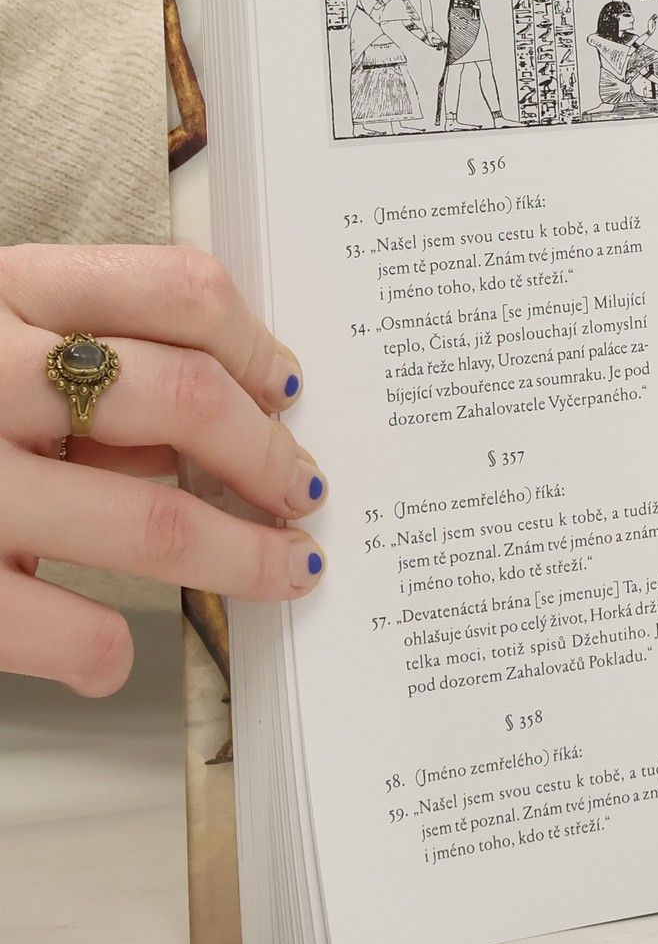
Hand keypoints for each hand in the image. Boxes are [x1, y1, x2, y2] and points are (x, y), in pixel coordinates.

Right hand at [0, 246, 324, 694]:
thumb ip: (85, 361)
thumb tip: (226, 422)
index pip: (173, 289)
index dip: (258, 345)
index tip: (290, 392)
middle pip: (186, 398)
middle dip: (268, 457)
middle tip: (303, 494)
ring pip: (150, 522)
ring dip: (240, 557)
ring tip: (283, 570)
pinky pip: (68, 629)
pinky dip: (109, 648)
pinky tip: (109, 653)